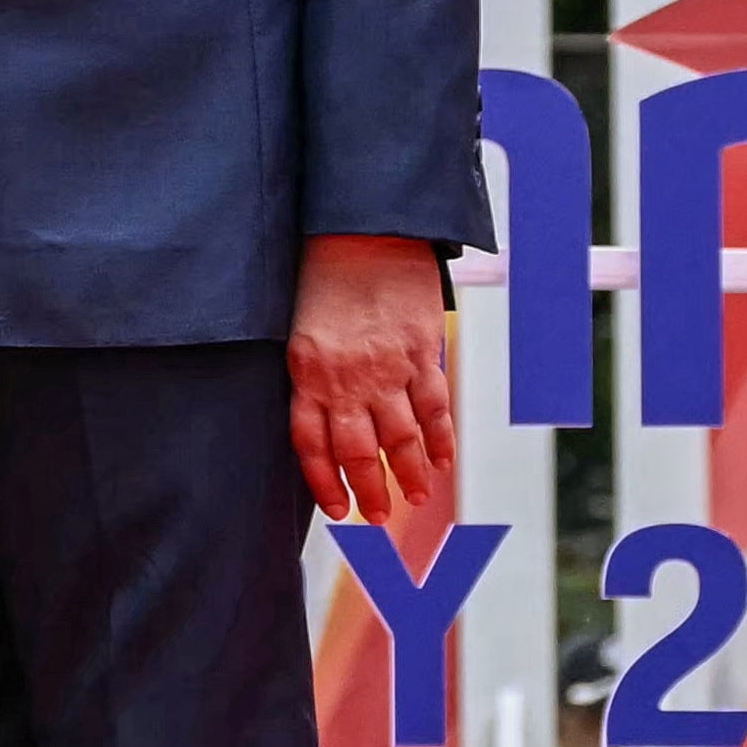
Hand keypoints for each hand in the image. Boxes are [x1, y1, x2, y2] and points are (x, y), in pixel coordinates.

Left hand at [290, 233, 454, 520]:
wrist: (364, 231)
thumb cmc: (326, 277)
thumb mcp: (303, 329)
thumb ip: (315, 377)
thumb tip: (330, 426)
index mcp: (306, 372)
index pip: (311, 444)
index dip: (325, 482)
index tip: (338, 509)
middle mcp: (345, 377)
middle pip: (359, 452)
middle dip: (370, 491)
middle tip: (379, 516)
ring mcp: (386, 368)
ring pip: (401, 438)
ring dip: (410, 474)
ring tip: (415, 496)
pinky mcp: (421, 352)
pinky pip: (434, 407)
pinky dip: (441, 439)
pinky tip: (443, 460)